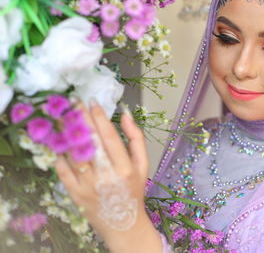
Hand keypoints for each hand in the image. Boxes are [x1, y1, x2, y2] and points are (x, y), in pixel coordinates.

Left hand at [54, 100, 150, 240]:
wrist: (123, 223)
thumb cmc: (134, 190)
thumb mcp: (143, 165)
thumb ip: (136, 138)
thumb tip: (125, 114)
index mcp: (125, 168)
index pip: (109, 137)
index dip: (100, 117)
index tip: (92, 101)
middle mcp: (106, 176)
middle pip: (90, 141)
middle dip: (80, 118)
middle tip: (73, 102)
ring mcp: (88, 186)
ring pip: (73, 153)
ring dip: (67, 132)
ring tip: (63, 116)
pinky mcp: (75, 194)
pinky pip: (62, 170)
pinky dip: (59, 154)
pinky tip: (59, 141)